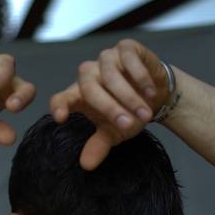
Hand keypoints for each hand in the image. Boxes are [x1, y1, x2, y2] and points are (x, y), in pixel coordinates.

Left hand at [49, 38, 171, 169]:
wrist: (156, 94)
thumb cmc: (129, 113)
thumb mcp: (114, 132)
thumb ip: (99, 145)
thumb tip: (86, 165)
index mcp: (79, 95)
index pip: (61, 98)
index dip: (59, 106)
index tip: (60, 118)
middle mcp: (89, 74)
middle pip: (90, 89)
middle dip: (110, 108)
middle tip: (128, 125)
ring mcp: (106, 59)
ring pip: (111, 75)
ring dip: (130, 97)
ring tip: (145, 115)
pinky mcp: (125, 48)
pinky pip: (128, 59)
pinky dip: (140, 77)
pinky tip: (150, 92)